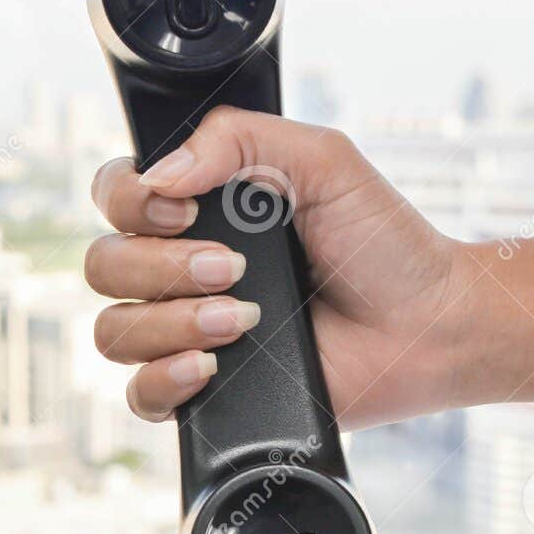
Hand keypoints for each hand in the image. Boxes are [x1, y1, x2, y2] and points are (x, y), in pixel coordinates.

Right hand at [85, 107, 470, 426]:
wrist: (428, 326)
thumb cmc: (384, 245)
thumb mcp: (322, 160)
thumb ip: (238, 138)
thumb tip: (159, 174)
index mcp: (201, 209)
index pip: (116, 197)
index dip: (130, 203)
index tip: (186, 209)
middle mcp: (182, 270)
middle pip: (104, 267)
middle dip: (162, 268)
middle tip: (234, 269)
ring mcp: (190, 332)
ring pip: (114, 332)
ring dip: (172, 323)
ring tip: (244, 319)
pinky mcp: (207, 390)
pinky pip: (139, 395)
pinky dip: (164, 380)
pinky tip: (210, 367)